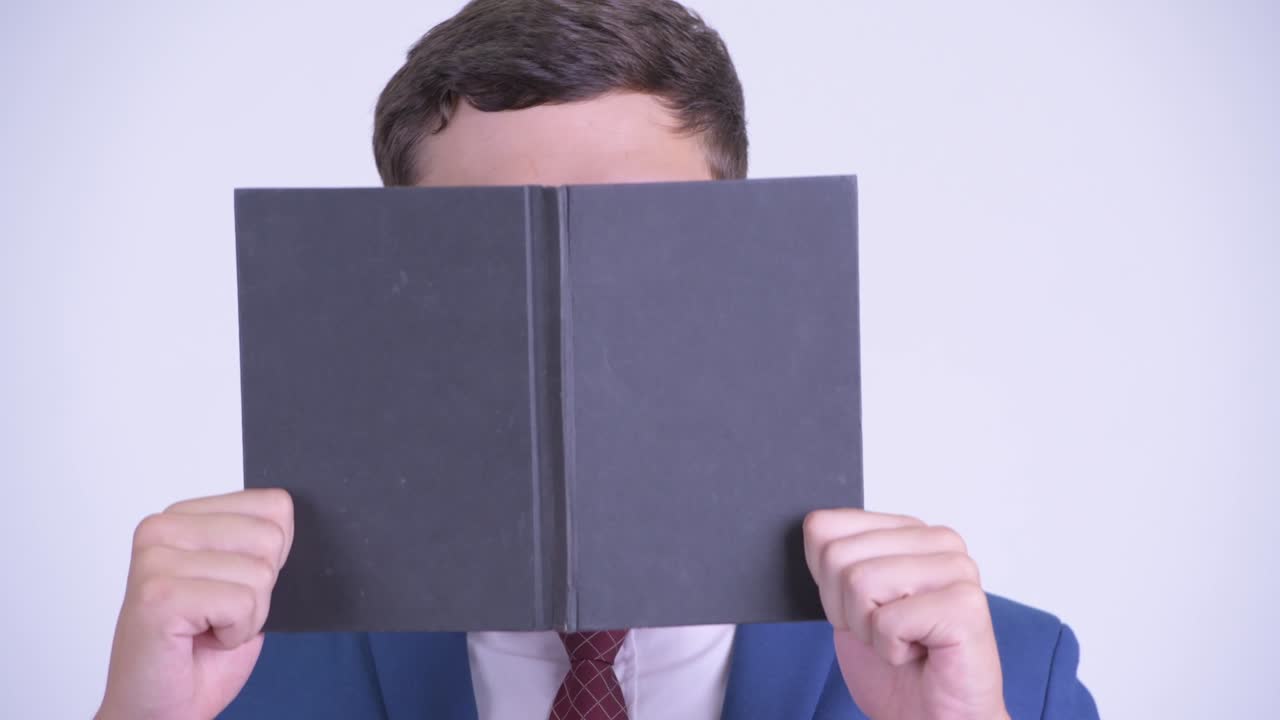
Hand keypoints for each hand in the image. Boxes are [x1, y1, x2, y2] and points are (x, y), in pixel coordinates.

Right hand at [97, 489, 293, 719]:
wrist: (158, 711)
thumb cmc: (200, 654)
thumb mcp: (245, 582)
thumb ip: (261, 545)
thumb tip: (291, 519)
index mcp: (184, 516)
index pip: (275, 506)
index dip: (273, 558)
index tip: (233, 587)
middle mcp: (163, 528)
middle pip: (271, 538)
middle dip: (260, 590)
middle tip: (218, 616)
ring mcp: (156, 559)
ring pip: (260, 573)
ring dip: (246, 616)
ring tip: (206, 630)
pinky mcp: (159, 595)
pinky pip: (242, 603)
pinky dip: (233, 634)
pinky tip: (198, 641)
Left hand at [803, 509, 1007, 719]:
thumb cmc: (896, 667)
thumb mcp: (845, 602)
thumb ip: (834, 560)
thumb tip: (812, 526)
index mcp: (908, 530)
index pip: (824, 527)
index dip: (825, 582)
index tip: (860, 609)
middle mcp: (938, 541)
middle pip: (837, 556)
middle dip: (845, 609)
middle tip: (882, 632)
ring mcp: (957, 569)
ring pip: (860, 582)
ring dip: (869, 630)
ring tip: (901, 642)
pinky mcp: (965, 605)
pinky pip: (888, 620)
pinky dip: (891, 650)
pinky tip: (918, 654)